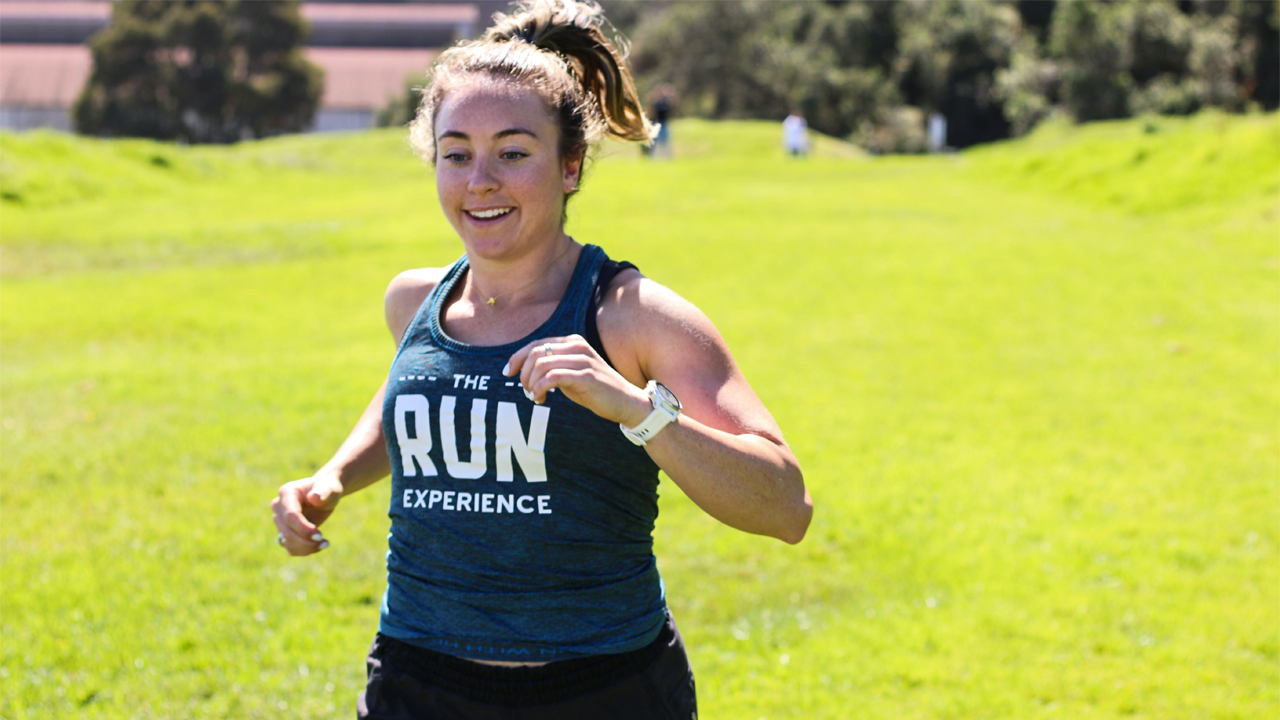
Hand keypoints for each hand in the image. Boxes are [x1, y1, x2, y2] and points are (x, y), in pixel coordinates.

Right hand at [271, 472, 343, 555]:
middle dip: (305, 541)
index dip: (303, 528)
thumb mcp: (330, 487)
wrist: (324, 493)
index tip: (320, 536)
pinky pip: (289, 546)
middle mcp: (278, 506)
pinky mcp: (284, 530)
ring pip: (286, 541)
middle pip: (286, 531)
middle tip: (325, 543)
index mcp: (287, 492)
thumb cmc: (328, 488)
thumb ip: (324, 491)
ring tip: (324, 544)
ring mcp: (279, 519)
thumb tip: (314, 497)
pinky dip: (303, 550)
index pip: (290, 516)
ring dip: (305, 548)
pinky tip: (318, 546)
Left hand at [505, 334, 650, 426]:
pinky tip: (540, 398)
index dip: (517, 357)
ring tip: (533, 396)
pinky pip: (551, 377)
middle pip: (535, 353)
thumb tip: (525, 370)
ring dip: (530, 383)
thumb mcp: (571, 374)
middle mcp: (577, 346)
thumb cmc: (595, 390)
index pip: (536, 344)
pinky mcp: (586, 376)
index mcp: (573, 342)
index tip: (507, 373)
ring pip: (541, 364)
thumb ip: (553, 367)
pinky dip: (539, 388)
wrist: (626, 402)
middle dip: (523, 373)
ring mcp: (582, 360)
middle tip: (525, 391)